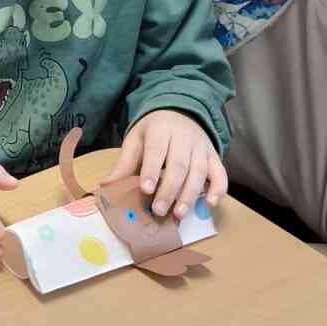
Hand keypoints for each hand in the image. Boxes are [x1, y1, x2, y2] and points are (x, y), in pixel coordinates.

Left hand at [112, 110, 227, 221]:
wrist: (181, 111)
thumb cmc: (154, 131)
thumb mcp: (136, 139)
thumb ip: (124, 163)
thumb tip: (105, 186)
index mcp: (161, 129)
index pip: (157, 151)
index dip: (152, 170)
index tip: (146, 190)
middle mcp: (185, 137)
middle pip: (179, 165)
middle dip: (169, 190)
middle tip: (158, 211)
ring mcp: (202, 147)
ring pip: (199, 172)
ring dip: (190, 195)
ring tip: (179, 214)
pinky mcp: (214, 156)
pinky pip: (220, 173)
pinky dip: (218, 189)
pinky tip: (209, 204)